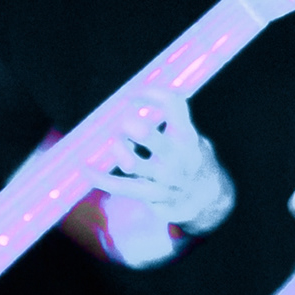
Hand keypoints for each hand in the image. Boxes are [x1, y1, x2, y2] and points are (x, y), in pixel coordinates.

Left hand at [94, 103, 234, 235]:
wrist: (208, 201)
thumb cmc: (190, 160)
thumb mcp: (190, 137)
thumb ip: (172, 119)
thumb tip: (139, 96)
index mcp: (187, 136)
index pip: (172, 104)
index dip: (150, 93)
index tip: (134, 94)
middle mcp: (177, 157)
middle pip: (146, 134)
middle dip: (129, 124)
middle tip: (125, 124)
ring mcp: (164, 179)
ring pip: (130, 163)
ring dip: (117, 149)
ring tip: (116, 144)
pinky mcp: (152, 196)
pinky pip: (121, 187)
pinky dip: (100, 178)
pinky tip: (85, 167)